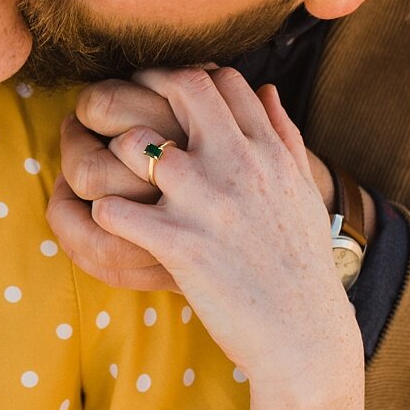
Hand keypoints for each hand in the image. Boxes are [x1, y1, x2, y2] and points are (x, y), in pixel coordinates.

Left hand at [88, 68, 359, 387]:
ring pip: (134, 145)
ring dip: (115, 155)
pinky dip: (104, 213)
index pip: (224, 80)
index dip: (186, 76)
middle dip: (142, 88)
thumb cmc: (300, 263)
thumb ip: (283, 134)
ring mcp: (206, 204)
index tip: (161, 90)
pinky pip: (114, 211)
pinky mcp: (180, 247)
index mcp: (267, 151)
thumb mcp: (300, 191)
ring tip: (114, 173)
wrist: (304, 334)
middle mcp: (238, 166)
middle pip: (181, 90)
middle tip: (118, 104)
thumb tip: (266, 87)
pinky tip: (114, 222)